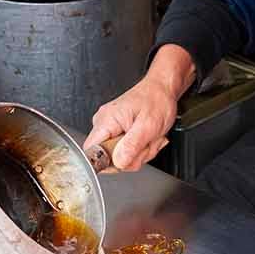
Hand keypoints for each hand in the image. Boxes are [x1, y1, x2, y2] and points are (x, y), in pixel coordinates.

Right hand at [84, 46, 195, 170]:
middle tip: (146, 143)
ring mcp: (110, 127)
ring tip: (148, 138)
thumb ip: (132, 146)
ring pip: (119, 157)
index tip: (126, 157)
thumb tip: (118, 163)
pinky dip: (139, 149)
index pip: (92, 152)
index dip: (108, 162)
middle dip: (132, 157)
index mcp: (106, 120)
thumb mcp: (148, 126)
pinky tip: (146, 138)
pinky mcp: (117, 131)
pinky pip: (124, 150)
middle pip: (108, 158)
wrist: (162, 90)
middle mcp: (103, 123)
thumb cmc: (157, 100)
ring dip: (139, 153)